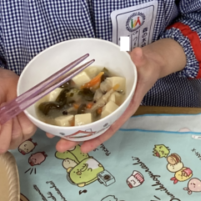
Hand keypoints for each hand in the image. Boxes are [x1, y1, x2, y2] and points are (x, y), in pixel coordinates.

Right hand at [0, 66, 36, 157]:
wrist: (2, 83)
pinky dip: (22, 120)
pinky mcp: (26, 131)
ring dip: (11, 123)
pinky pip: (27, 131)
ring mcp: (13, 138)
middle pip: (0, 148)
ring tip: (7, 109)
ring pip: (14, 140)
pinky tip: (16, 111)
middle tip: (1, 114)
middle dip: (2, 131)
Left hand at [57, 37, 187, 153]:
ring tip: (53, 136)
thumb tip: (137, 52)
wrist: (147, 63)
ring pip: (89, 119)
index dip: (98, 137)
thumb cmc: (147, 66)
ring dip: (72, 129)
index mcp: (126, 105)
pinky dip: (74, 112)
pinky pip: (86, 106)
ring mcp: (105, 103)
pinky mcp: (99, 95)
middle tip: (60, 146)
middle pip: (96, 127)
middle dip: (78, 137)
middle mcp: (114, 108)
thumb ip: (141, 59)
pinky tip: (59, 117)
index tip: (84, 147)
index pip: (112, 125)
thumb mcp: (146, 63)